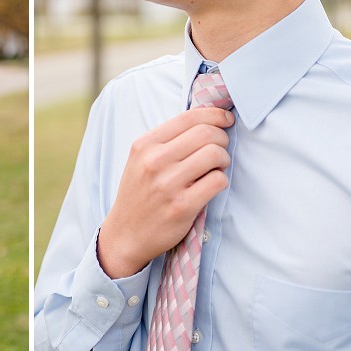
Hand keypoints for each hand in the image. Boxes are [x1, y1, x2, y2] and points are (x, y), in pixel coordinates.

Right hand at [98, 108, 233, 277]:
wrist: (125, 235)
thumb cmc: (139, 195)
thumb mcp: (140, 160)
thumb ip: (167, 140)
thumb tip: (209, 120)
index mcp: (144, 145)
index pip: (189, 117)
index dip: (215, 115)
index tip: (226, 120)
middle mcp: (154, 161)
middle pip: (206, 133)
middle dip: (222, 138)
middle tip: (219, 151)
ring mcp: (167, 184)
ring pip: (215, 155)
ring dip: (223, 160)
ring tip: (215, 169)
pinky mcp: (182, 206)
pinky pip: (217, 181)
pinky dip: (221, 182)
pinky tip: (210, 186)